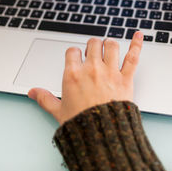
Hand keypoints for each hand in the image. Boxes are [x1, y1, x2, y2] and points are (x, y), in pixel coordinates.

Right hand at [28, 31, 143, 124]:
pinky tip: (139, 35)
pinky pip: (132, 57)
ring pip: (111, 46)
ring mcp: (110, 72)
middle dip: (92, 46)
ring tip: (109, 48)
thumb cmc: (81, 124)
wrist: (102, 135)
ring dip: (109, 44)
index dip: (74, 53)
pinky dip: (136, 44)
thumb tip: (33, 92)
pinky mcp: (126, 78)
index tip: (76, 58)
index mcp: (73, 74)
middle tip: (93, 53)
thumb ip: (45, 98)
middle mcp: (92, 69)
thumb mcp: (58, 111)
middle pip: (93, 44)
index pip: (72, 51)